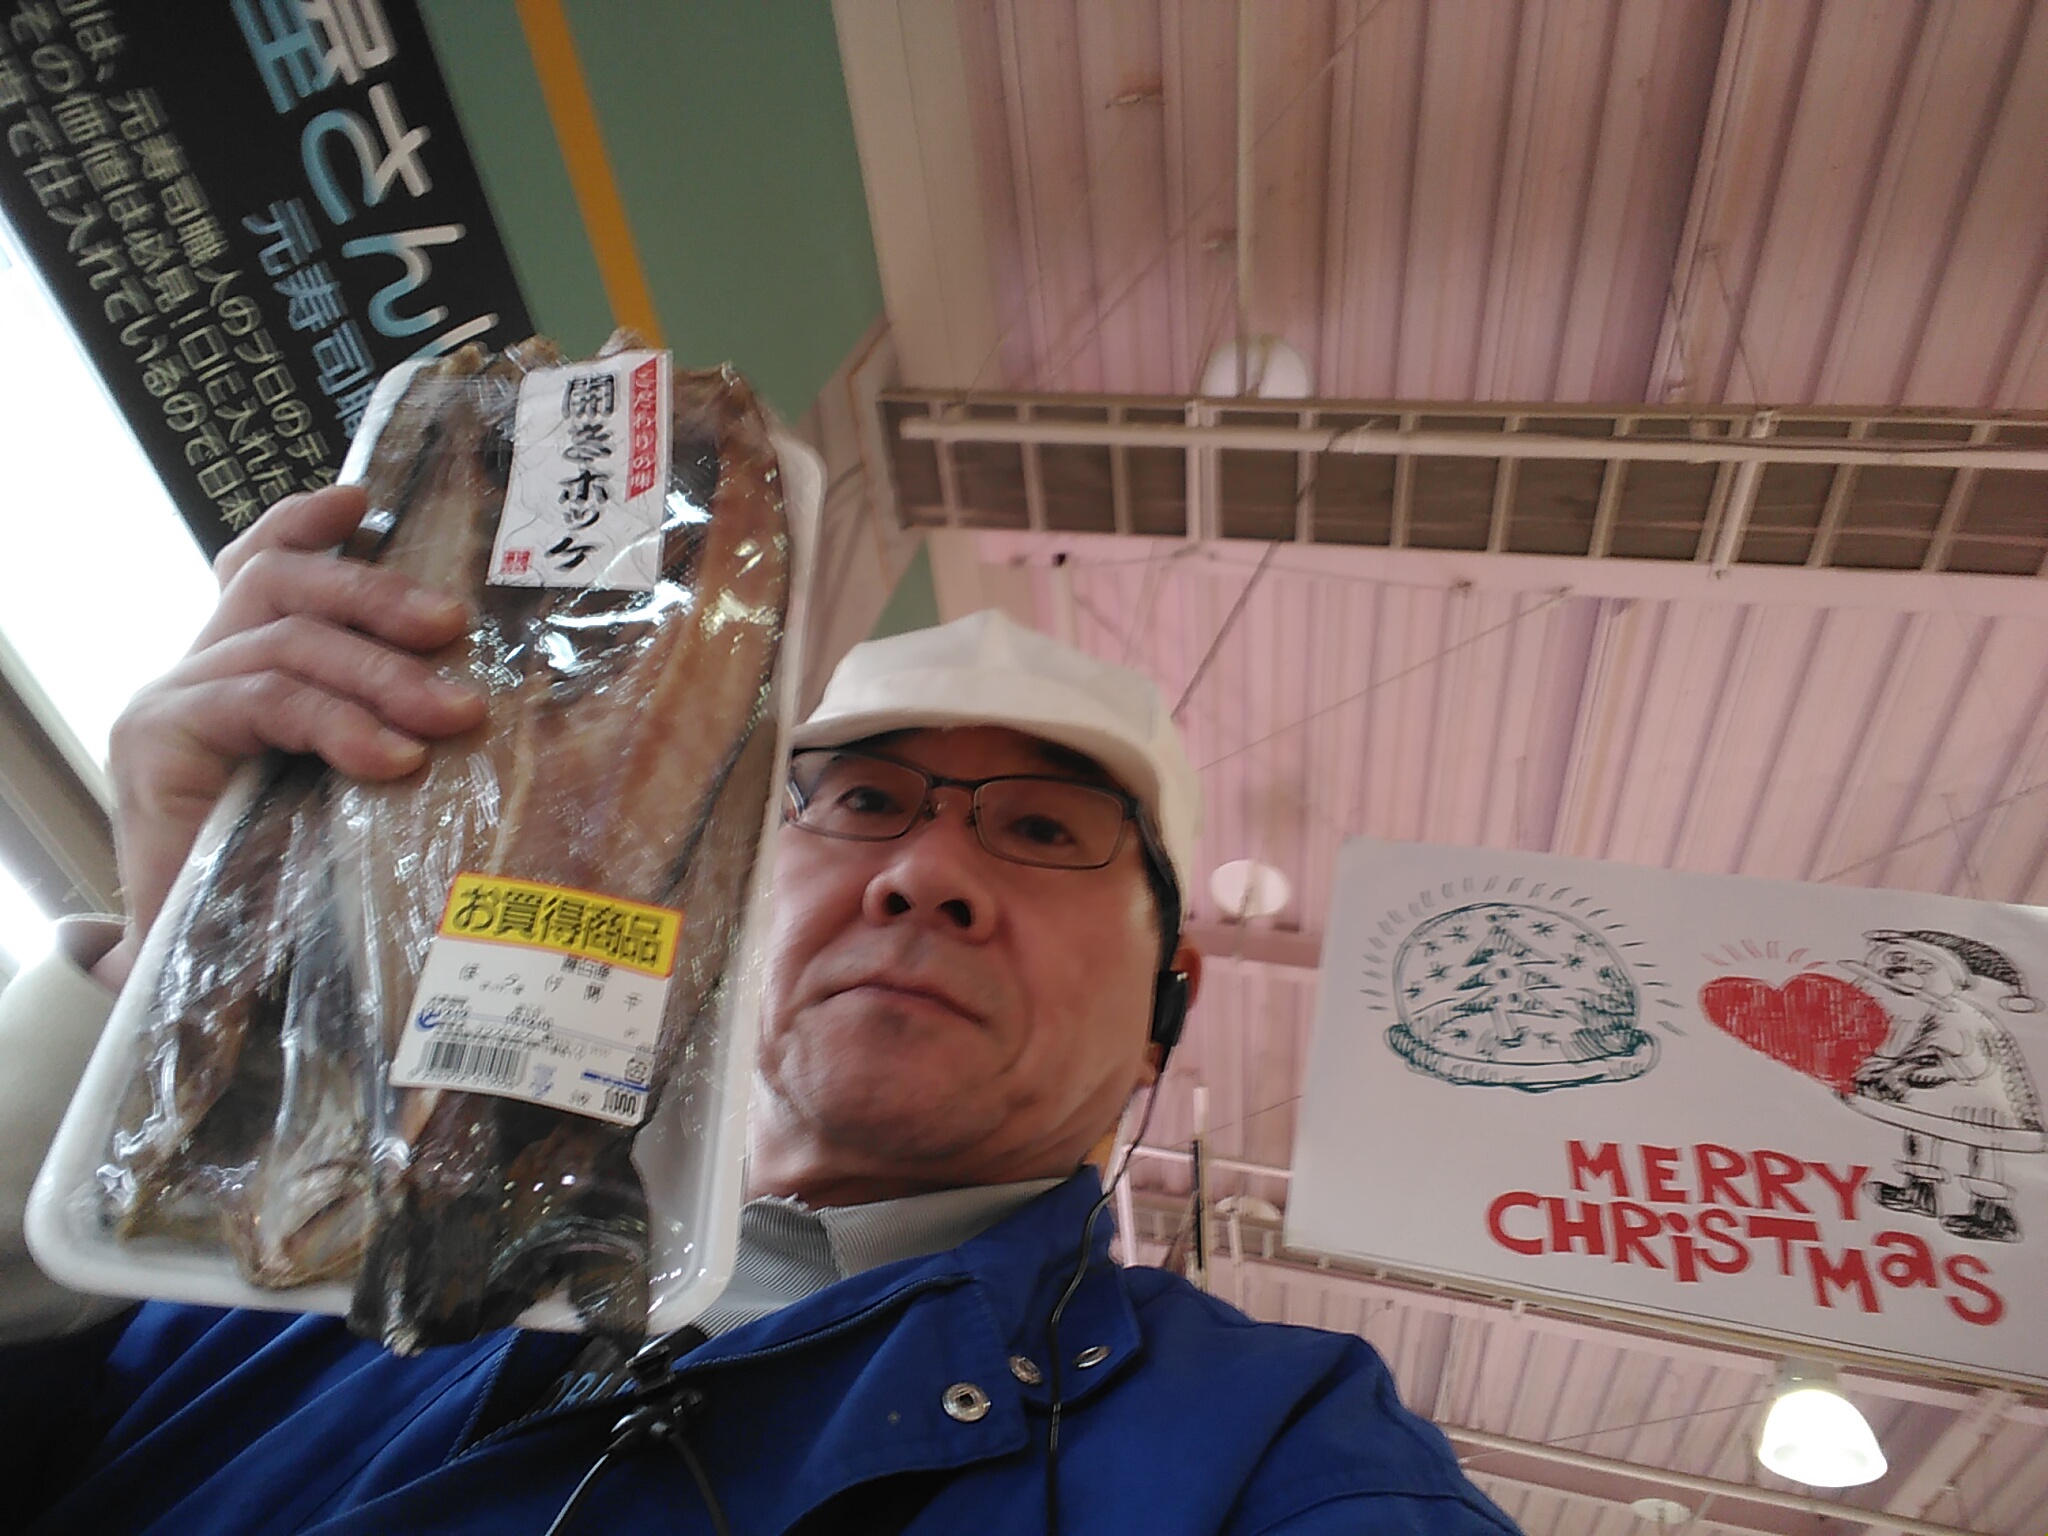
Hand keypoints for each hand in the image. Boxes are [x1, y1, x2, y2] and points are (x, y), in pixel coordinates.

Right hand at [96, 484, 486, 990]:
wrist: (204, 975)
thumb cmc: (291, 885)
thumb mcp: (347, 789)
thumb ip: (379, 728)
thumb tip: (476, 691)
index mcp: (235, 670)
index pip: (257, 565)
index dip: (306, 524)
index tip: (365, 499)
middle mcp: (194, 673)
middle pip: (279, 583)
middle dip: (376, 594)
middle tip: (455, 627)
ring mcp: (168, 703)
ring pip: (284, 641)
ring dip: (382, 672)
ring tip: (454, 713)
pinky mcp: (155, 745)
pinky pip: (261, 700)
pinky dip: (337, 722)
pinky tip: (393, 758)